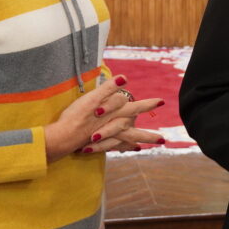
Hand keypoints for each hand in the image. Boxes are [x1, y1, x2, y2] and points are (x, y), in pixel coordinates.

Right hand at [43, 75, 164, 161]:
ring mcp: (108, 137)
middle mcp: (115, 127)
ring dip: (138, 143)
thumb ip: (109, 88)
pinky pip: (115, 146)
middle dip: (149, 135)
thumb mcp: (93, 98)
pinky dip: (123, 148)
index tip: (161, 102)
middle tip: (163, 139)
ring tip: (144, 147)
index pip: (136, 107)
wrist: (64, 136)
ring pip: (127, 141)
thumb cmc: (78, 116)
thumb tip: (124, 78)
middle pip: (136, 132)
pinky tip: (129, 150)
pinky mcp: (99, 143)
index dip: (148, 104)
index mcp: (116, 115)